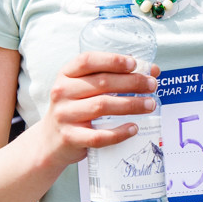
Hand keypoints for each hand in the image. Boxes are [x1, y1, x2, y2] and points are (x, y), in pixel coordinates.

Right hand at [37, 51, 159, 169]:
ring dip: (131, 105)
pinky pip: (98, 136)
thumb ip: (113, 77)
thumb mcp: (84, 89)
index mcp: (66, 75)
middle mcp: (62, 92)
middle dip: (132, 82)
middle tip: (152, 85)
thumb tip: (151, 70)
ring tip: (150, 105)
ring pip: (102, 106)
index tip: (134, 63)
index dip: (112, 60)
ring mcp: (65, 115)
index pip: (87, 61)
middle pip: (102, 83)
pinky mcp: (70, 137)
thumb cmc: (75, 109)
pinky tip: (134, 128)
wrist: (50, 141)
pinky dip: (119, 132)